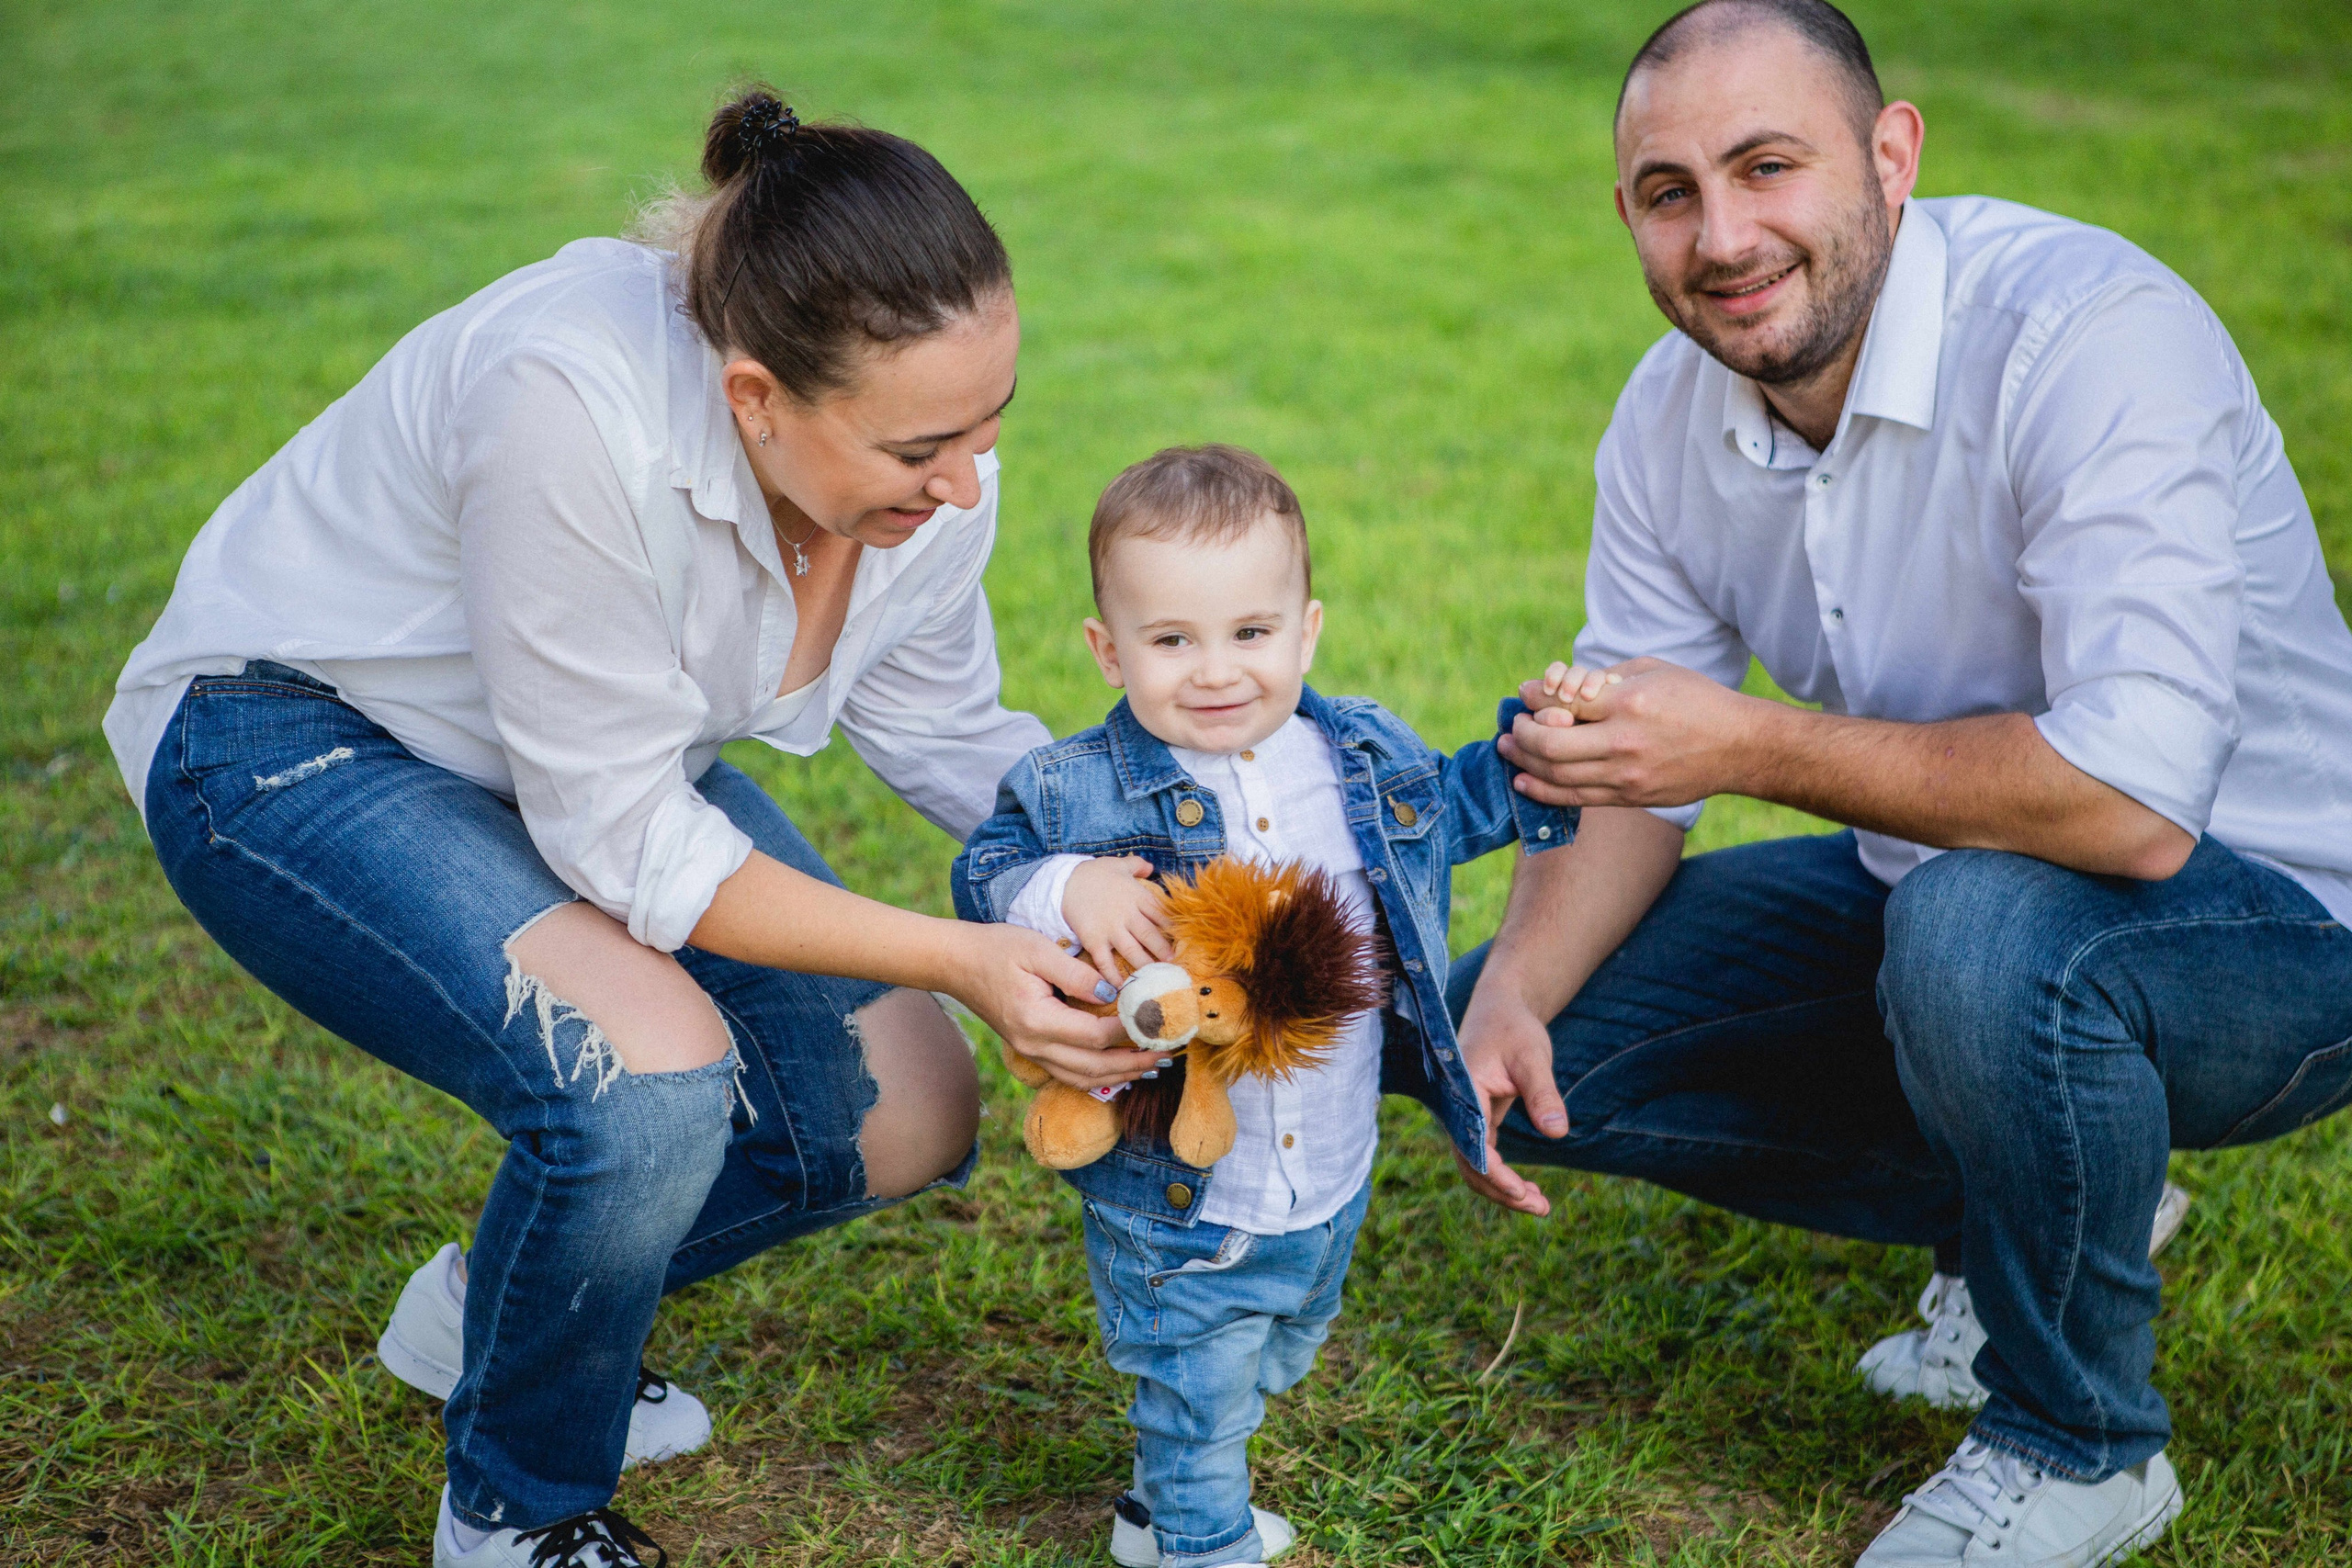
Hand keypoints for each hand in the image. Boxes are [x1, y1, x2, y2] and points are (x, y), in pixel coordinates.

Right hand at [953, 924, 1167, 1090]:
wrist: (957, 963)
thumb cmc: (997, 949)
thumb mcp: (1037, 949)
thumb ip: (1075, 972)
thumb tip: (1109, 991)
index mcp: (1037, 1020)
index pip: (1094, 1036)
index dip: (1129, 1032)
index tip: (1157, 1023)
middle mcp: (1034, 1045)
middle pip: (1093, 1067)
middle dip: (1133, 1063)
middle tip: (1166, 1055)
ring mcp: (1031, 1052)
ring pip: (1082, 1078)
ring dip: (1119, 1076)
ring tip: (1151, 1068)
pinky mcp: (1031, 1050)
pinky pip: (1069, 1073)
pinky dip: (1098, 1076)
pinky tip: (1118, 1069)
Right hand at [1061, 855, 1172, 987]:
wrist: (1063, 881)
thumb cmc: (1093, 873)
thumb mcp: (1118, 864)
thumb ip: (1137, 865)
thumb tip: (1152, 866)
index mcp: (1137, 896)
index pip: (1161, 914)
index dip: (1174, 929)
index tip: (1185, 941)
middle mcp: (1127, 914)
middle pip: (1151, 936)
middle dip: (1164, 951)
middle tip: (1175, 965)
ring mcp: (1110, 929)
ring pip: (1133, 951)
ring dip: (1146, 965)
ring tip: (1156, 978)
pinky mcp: (1094, 940)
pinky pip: (1106, 962)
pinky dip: (1113, 976)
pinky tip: (1121, 987)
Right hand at [1451, 985, 1568, 1216]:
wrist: (1500, 1009)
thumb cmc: (1514, 1029)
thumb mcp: (1533, 1058)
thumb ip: (1543, 1094)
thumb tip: (1558, 1133)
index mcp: (1462, 1092)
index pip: (1473, 1145)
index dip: (1495, 1174)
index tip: (1522, 1193)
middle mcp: (1456, 1109)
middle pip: (1469, 1165)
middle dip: (1502, 1192)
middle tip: (1542, 1208)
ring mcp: (1463, 1117)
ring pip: (1474, 1166)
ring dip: (1502, 1190)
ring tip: (1541, 1205)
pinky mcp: (1476, 1119)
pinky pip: (1483, 1156)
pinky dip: (1503, 1176)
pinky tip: (1529, 1189)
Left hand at [1500, 657, 1771, 807]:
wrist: (1738, 747)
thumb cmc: (1695, 699)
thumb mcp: (1651, 671)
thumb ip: (1602, 678)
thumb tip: (1555, 685)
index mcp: (1629, 703)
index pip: (1563, 704)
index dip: (1534, 700)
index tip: (1524, 695)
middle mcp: (1624, 743)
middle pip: (1549, 746)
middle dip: (1520, 735)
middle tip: (1511, 726)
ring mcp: (1627, 776)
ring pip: (1557, 776)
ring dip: (1523, 764)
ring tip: (1507, 751)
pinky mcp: (1630, 798)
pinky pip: (1575, 798)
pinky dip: (1543, 791)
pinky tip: (1524, 781)